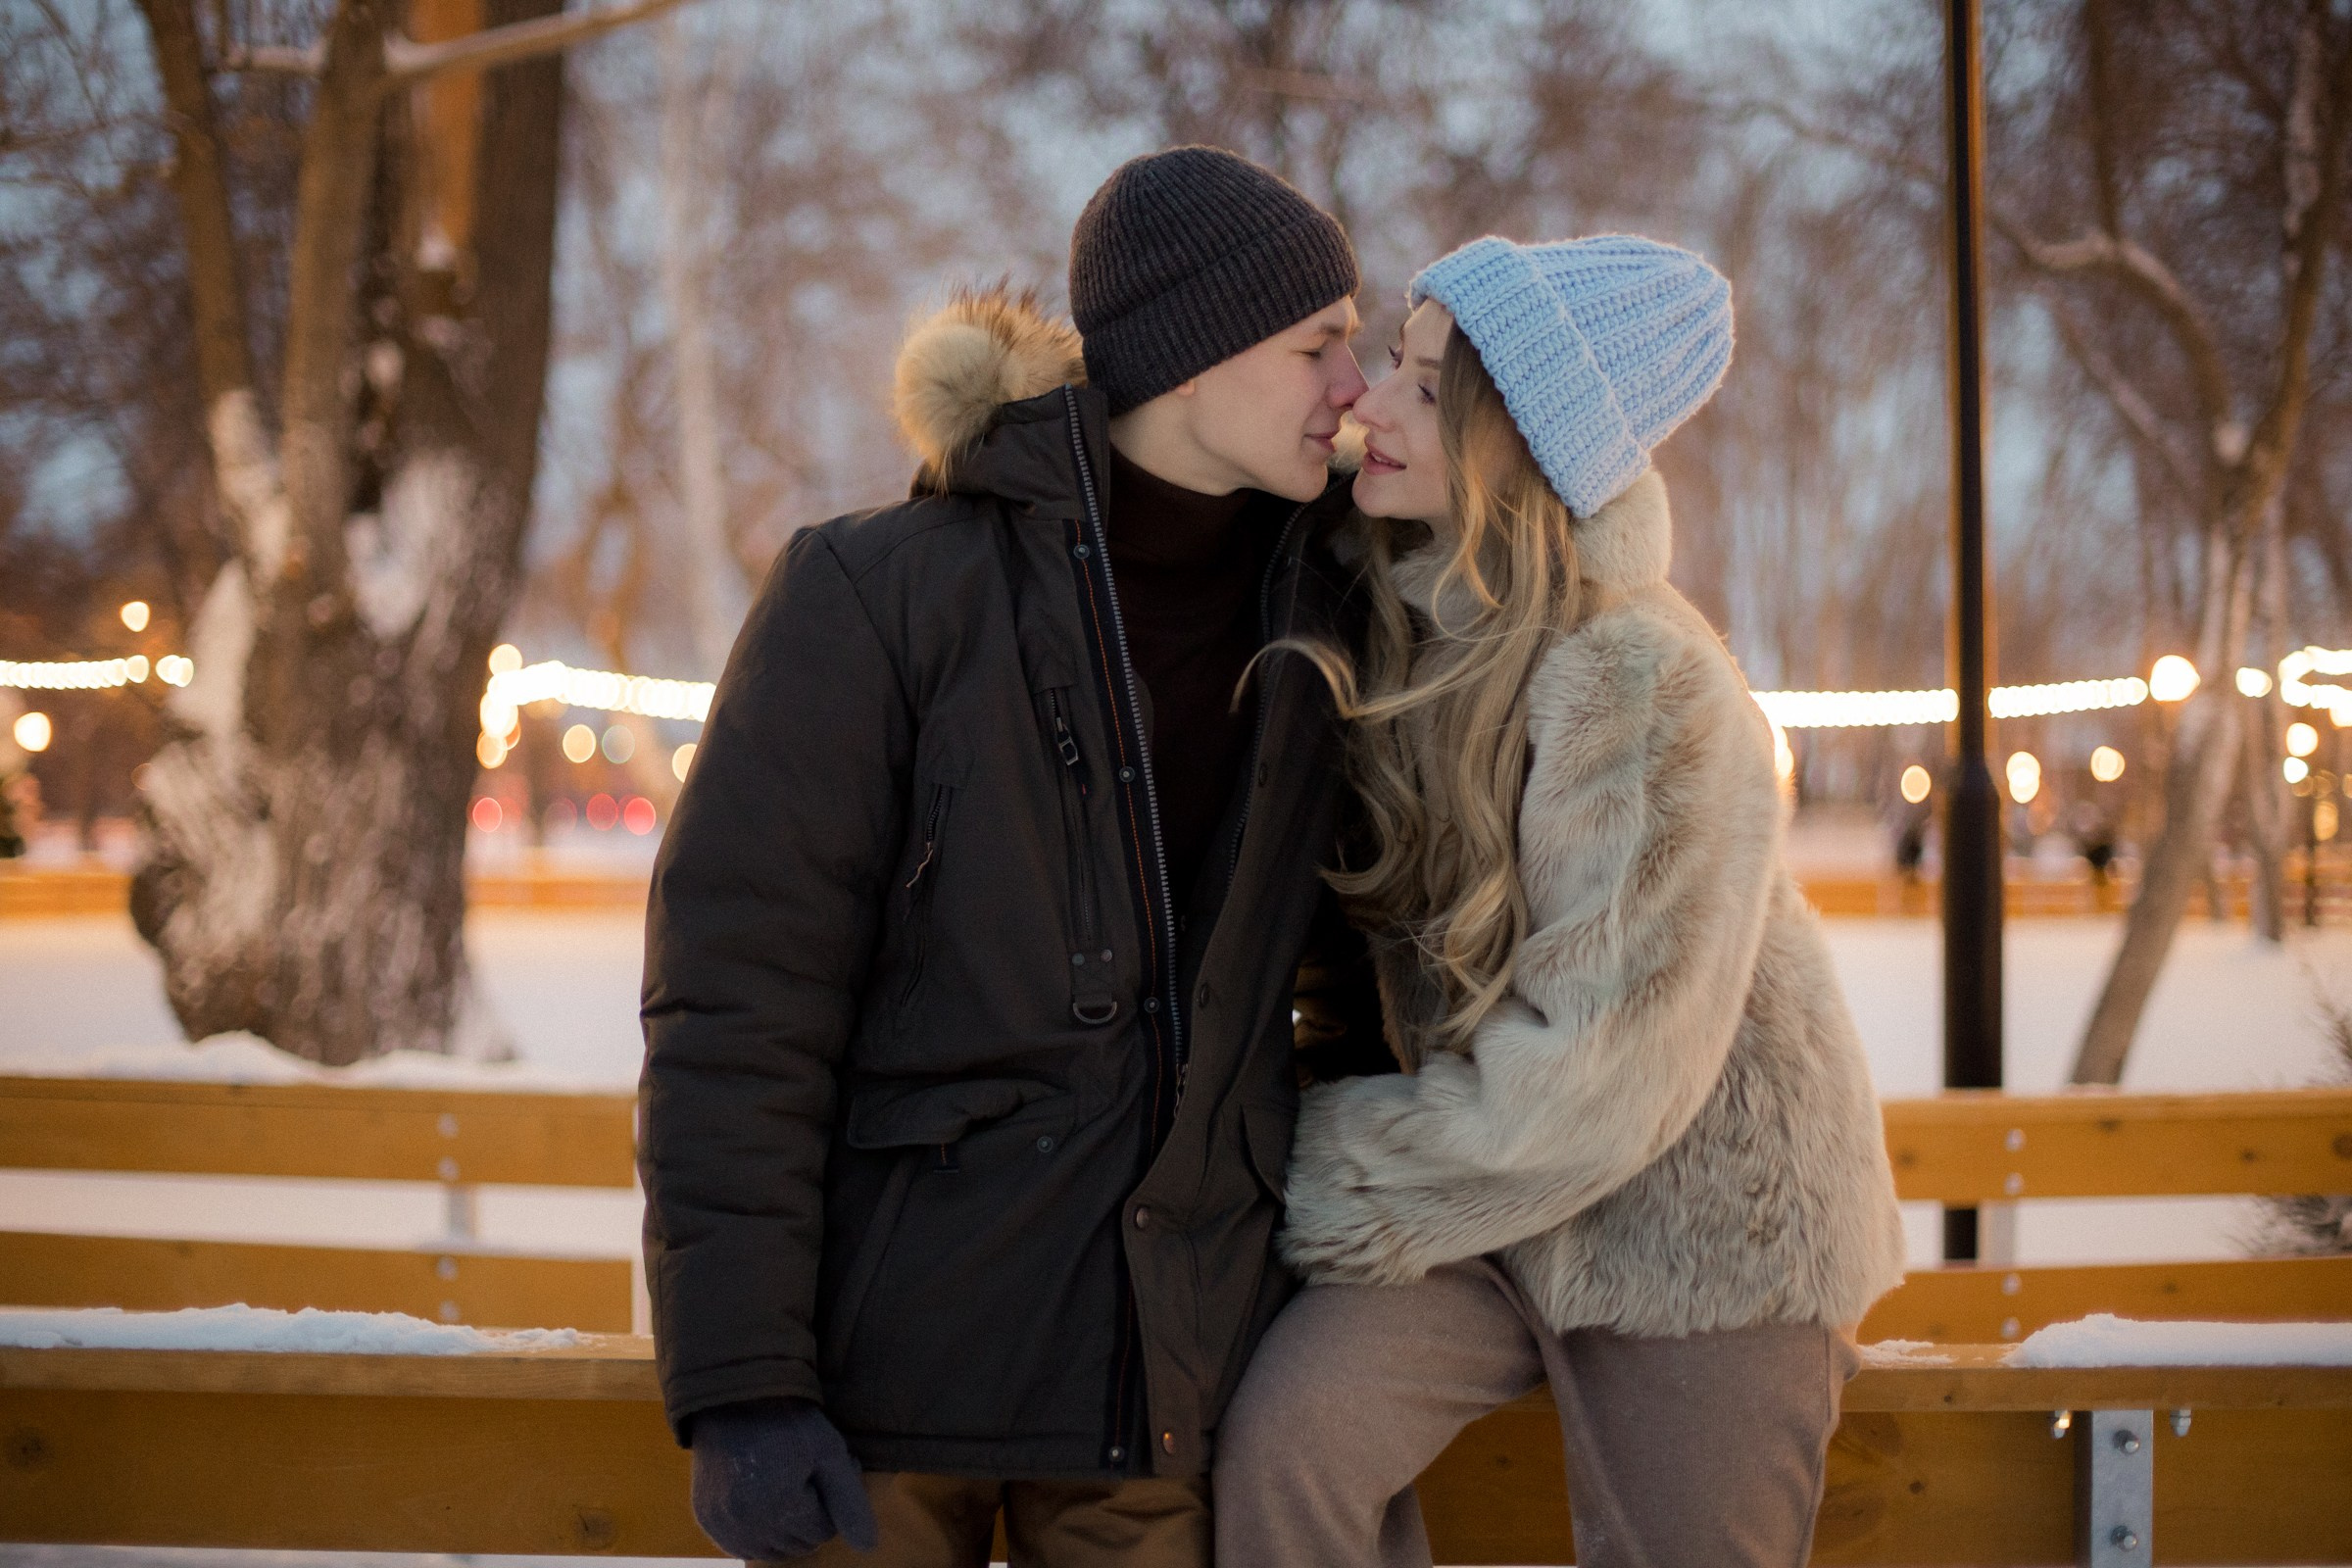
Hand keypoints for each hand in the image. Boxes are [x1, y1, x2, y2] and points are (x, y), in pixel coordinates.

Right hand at [689, 1398, 879, 1559]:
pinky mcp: (707, 1520)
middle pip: (800, 1545)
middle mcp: (748, 1523)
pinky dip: (757, 1533)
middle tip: (805, 1475)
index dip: (830, 1499)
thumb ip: (850, 1502)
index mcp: (781, 1506)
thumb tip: (869, 1548)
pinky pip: (742, 1546)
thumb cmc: (787, 1422)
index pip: (824, 1531)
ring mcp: (723, 1524)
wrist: (733, 1398)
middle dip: (810, 1515)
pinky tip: (762, 1501)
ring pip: (773, 1551)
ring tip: (784, 1486)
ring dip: (785, 1529)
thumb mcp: (829, 1452)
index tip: (824, 1470)